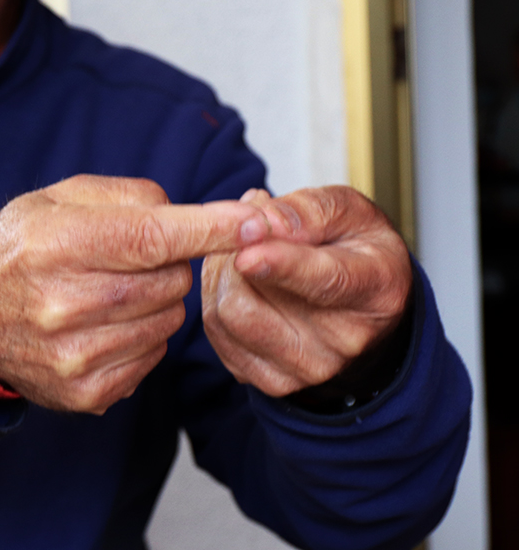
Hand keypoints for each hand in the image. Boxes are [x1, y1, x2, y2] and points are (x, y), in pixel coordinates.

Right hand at [0, 175, 267, 413]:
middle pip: (170, 280)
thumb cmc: (20, 247)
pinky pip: (153, 358)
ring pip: (168, 321)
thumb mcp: (58, 198)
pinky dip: (141, 338)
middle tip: (126, 260)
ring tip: (108, 292)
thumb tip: (194, 216)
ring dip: (155, 302)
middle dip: (166, 264)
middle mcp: (64, 303)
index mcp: (58, 244)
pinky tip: (102, 326)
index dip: (210, 228)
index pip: (152, 237)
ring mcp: (75, 355)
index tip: (256, 222)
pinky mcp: (84, 391)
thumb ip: (130, 196)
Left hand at [201, 186, 412, 397]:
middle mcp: (345, 339)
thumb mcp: (350, 213)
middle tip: (243, 225)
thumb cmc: (356, 249)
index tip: (245, 253)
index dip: (281, 266)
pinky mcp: (273, 379)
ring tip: (242, 248)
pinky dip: (215, 296)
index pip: (324, 280)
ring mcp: (308, 367)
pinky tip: (238, 279)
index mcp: (374, 289)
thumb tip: (266, 222)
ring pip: (226, 314)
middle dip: (231, 253)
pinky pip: (217, 332)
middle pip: (253, 301)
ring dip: (219, 271)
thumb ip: (311, 210)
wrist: (363, 305)